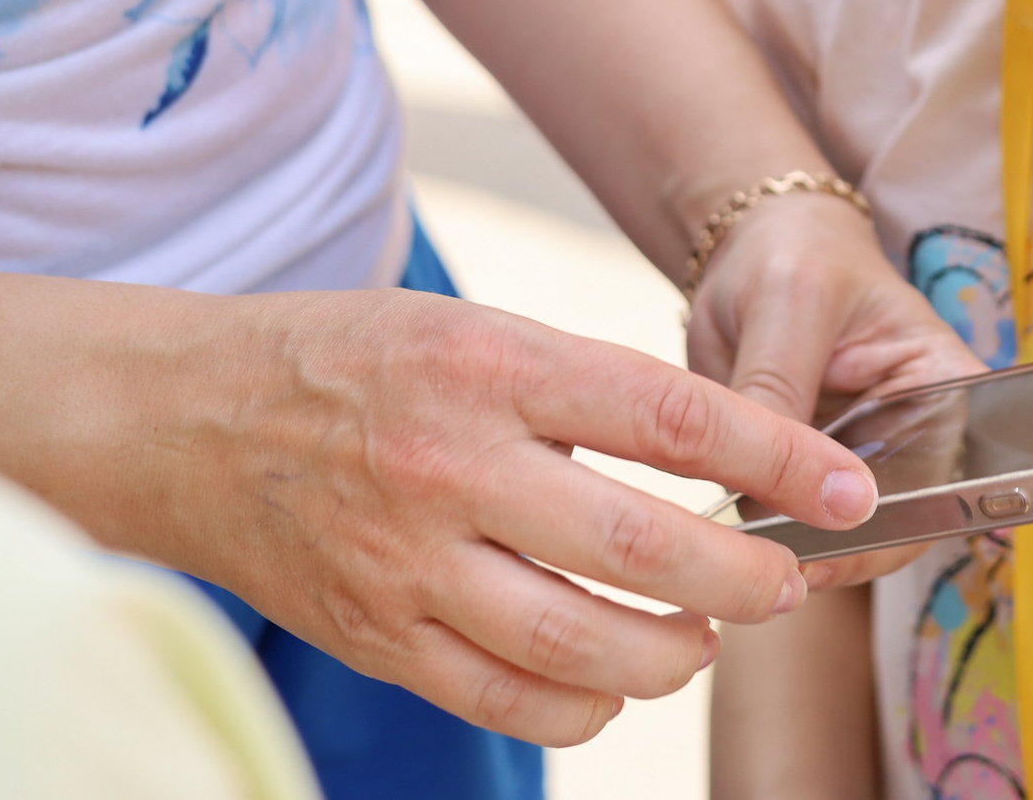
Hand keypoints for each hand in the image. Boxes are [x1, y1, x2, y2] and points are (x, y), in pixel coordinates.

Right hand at [148, 287, 877, 745]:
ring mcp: (409, 563)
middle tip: (785, 583)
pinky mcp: (379, 638)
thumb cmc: (356, 361)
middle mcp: (450, 466)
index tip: (847, 489)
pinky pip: (511, 699)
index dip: (779, 458)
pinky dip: (587, 703)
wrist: (184, 419)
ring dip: (673, 652)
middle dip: (742, 579)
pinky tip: (612, 675)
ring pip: (581, 644)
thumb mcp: (475, 330)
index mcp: (491, 365)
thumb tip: (725, 457)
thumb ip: (587, 389)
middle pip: (637, 546)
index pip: (671, 416)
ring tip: (705, 633)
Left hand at [684, 190, 988, 586]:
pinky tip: (730, 541)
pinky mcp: (803, 478)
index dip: (907, 520)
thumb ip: (779, 389)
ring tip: (746, 555)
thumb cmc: (795, 255)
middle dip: (844, 547)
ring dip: (799, 551)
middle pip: (902, 525)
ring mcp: (858, 464)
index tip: (843, 535)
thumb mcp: (789, 303)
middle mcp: (915, 436)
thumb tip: (762, 486)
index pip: (954, 476)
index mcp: (946, 386)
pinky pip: (794, 527)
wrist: (751, 252)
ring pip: (845, 539)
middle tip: (780, 559)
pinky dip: (764, 539)